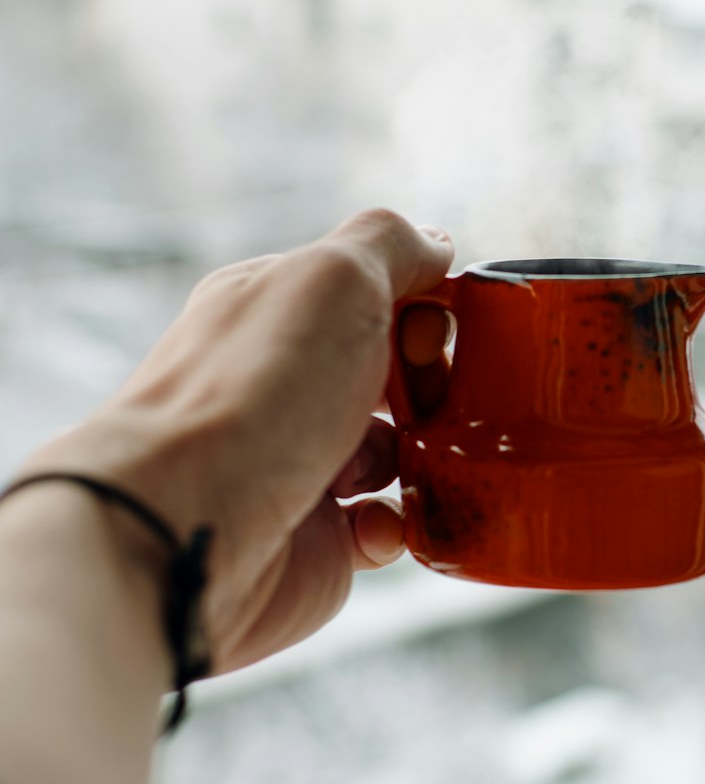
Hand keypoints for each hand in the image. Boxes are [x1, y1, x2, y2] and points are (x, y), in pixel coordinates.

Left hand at [29, 210, 453, 675]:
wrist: (189, 523)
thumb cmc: (256, 393)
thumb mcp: (334, 277)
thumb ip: (391, 246)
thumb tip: (434, 245)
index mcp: (274, 309)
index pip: (366, 293)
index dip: (418, 306)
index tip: (435, 329)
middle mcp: (279, 383)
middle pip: (388, 374)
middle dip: (427, 386)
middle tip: (432, 401)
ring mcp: (296, 462)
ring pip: (394, 453)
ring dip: (412, 458)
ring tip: (385, 466)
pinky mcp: (312, 538)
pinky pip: (380, 527)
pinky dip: (392, 526)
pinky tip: (372, 522)